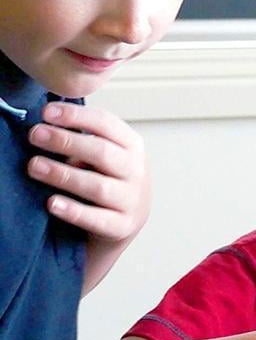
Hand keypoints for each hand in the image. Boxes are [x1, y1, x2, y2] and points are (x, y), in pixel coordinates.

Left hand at [27, 101, 150, 243]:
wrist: (124, 222)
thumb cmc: (106, 179)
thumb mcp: (104, 155)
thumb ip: (84, 139)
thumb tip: (47, 126)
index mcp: (133, 146)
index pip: (107, 124)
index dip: (76, 116)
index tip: (46, 113)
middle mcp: (137, 172)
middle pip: (102, 152)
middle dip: (66, 141)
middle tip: (35, 135)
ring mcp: (133, 201)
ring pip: (98, 186)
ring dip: (63, 175)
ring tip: (35, 166)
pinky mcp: (122, 226)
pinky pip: (97, 219)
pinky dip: (74, 211)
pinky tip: (53, 203)